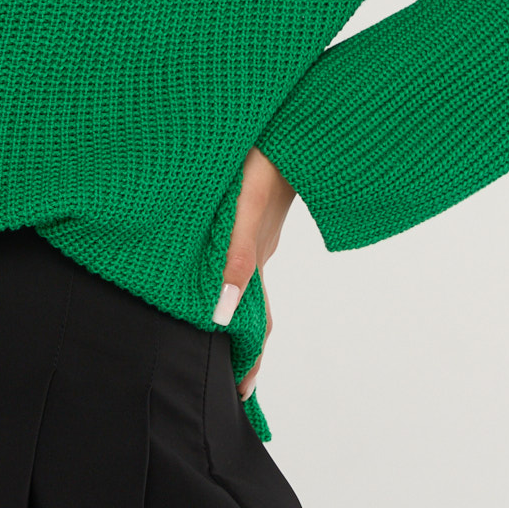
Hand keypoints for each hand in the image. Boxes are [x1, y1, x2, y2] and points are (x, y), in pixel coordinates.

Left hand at [217, 144, 296, 400]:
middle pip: (247, 304)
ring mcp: (255, 227)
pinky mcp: (252, 206)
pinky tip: (214, 265)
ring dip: (229, 304)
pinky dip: (228, 269)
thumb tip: (221, 314)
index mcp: (255, 257)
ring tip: (213, 330)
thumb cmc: (264, 155)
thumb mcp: (244, 208)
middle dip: (237, 339)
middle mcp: (256, 248)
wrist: (295, 113)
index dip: (246, 359)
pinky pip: (237, 246)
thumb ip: (234, 257)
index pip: (252, 322)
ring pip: (240, 275)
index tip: (240, 394)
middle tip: (225, 372)